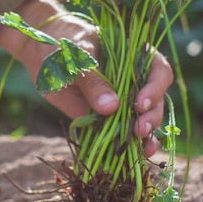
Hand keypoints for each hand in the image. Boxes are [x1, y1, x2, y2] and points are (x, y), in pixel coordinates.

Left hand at [0, 0, 173, 156]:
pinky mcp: (107, 118)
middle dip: (151, 117)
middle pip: (155, 100)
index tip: (139, 103)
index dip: (155, 88)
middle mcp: (135, 81)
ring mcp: (123, 101)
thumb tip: (111, 108)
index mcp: (136, 58)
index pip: (159, 72)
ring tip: (142, 149)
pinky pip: (122, 133)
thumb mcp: (77, 57)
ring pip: (144, 119)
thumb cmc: (64, 45)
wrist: (43, 55)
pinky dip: (129, 146)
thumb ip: (93, 81)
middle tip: (138, 130)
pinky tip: (136, 156)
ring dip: (146, 135)